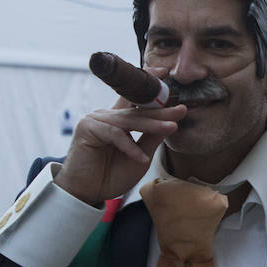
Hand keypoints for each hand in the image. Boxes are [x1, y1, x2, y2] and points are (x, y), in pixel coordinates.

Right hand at [56, 96, 187, 205]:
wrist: (85, 193)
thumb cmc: (111, 176)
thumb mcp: (139, 158)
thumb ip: (151, 140)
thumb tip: (170, 122)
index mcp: (118, 120)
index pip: (135, 99)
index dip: (149, 85)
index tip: (166, 74)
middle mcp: (106, 116)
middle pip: (137, 110)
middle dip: (161, 111)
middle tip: (181, 110)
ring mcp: (95, 120)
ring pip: (129, 121)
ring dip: (152, 124)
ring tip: (171, 127)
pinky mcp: (87, 129)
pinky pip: (115, 135)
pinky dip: (129, 147)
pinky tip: (142, 158)